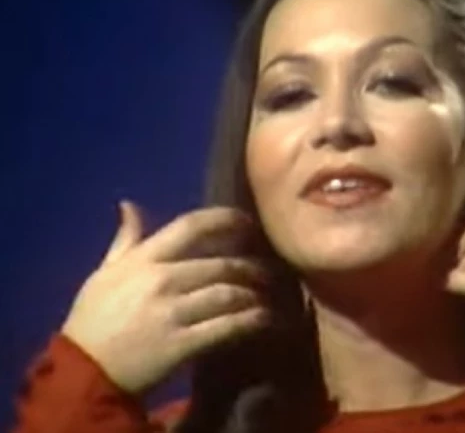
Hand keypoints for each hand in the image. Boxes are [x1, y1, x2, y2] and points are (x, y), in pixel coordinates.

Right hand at [61, 201, 269, 394]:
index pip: (192, 226)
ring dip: (255, 294)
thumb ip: (125, 240)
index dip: (227, 219)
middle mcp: (161, 279)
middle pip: (222, 264)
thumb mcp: (103, 274)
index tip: (250, 223)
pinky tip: (265, 319)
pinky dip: (251, 321)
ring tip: (269, 297)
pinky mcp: (182, 344)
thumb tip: (129, 205)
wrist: (82, 372)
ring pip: (229, 293)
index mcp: (144, 259)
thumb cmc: (93, 320)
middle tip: (270, 272)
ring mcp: (173, 312)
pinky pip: (227, 326)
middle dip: (252, 267)